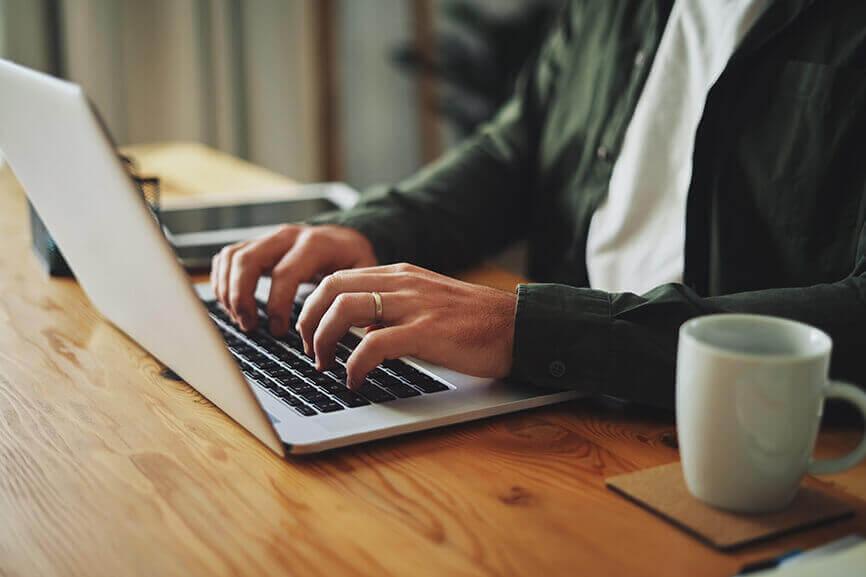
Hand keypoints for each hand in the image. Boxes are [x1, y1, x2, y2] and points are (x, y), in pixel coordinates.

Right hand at [210, 224, 376, 333]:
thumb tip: (336, 330)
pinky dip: (222, 281)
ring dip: (228, 291)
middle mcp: (287, 236)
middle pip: (247, 261)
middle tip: (249, 326)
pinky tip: (232, 305)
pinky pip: (227, 257)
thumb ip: (350, 297)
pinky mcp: (257, 244)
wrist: (347, 238)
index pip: (284, 274)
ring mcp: (269, 238)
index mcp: (315, 244)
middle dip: (241, 298)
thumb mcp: (363, 275)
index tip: (279, 331)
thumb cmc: (354, 260)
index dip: (277, 305)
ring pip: (232, 258)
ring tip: (241, 319)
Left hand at [295, 263, 516, 389]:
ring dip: (323, 340)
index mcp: (400, 274)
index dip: (314, 306)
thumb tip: (361, 326)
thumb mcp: (427, 303)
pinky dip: (354, 364)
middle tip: (309, 351)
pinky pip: (373, 343)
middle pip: (331, 287)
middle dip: (308, 320)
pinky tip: (355, 380)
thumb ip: (393, 308)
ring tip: (325, 365)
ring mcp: (414, 305)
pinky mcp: (427, 331)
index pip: (338, 277)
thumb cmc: (475, 322)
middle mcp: (402, 282)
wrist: (518, 326)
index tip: (310, 333)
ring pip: (344, 309)